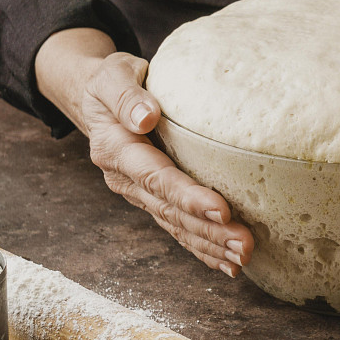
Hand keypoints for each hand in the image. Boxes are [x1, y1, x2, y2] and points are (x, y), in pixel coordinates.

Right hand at [36, 29, 253, 277]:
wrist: (95, 97)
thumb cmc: (110, 81)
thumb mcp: (113, 75)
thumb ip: (126, 96)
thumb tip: (146, 117)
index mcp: (116, 150)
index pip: (157, 178)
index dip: (188, 197)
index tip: (222, 210)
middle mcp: (126, 180)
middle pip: (172, 211)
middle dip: (209, 232)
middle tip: (245, 245)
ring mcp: (139, 194)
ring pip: (177, 226)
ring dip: (210, 246)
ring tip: (243, 259)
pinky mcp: (153, 199)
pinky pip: (178, 228)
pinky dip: (202, 248)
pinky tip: (227, 264)